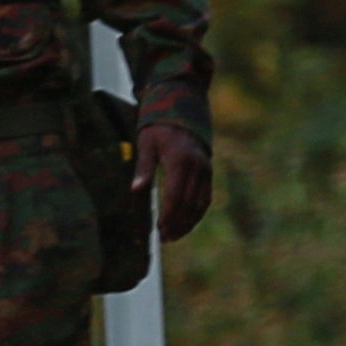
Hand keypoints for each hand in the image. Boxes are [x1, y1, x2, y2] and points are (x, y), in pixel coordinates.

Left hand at [137, 123, 213, 243]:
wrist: (182, 107)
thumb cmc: (158, 127)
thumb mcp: (146, 143)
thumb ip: (143, 167)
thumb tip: (136, 190)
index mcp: (180, 160)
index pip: (175, 196)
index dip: (168, 215)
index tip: (158, 229)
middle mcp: (197, 166)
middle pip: (189, 204)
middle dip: (177, 223)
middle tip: (165, 238)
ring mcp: (205, 169)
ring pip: (200, 204)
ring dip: (189, 222)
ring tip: (175, 236)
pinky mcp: (209, 171)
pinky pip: (206, 197)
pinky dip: (197, 213)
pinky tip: (187, 222)